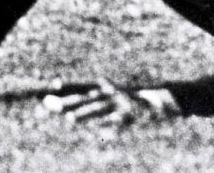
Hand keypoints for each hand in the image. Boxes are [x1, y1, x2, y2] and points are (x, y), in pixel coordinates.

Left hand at [43, 82, 178, 126]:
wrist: (164, 103)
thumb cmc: (139, 102)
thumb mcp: (123, 94)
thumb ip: (109, 91)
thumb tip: (98, 83)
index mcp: (107, 91)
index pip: (83, 89)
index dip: (68, 89)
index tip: (50, 89)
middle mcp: (111, 95)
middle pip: (86, 99)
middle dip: (68, 103)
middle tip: (52, 107)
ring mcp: (120, 105)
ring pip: (99, 109)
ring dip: (84, 114)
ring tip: (69, 120)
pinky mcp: (132, 116)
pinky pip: (117, 121)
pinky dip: (108, 125)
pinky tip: (98, 130)